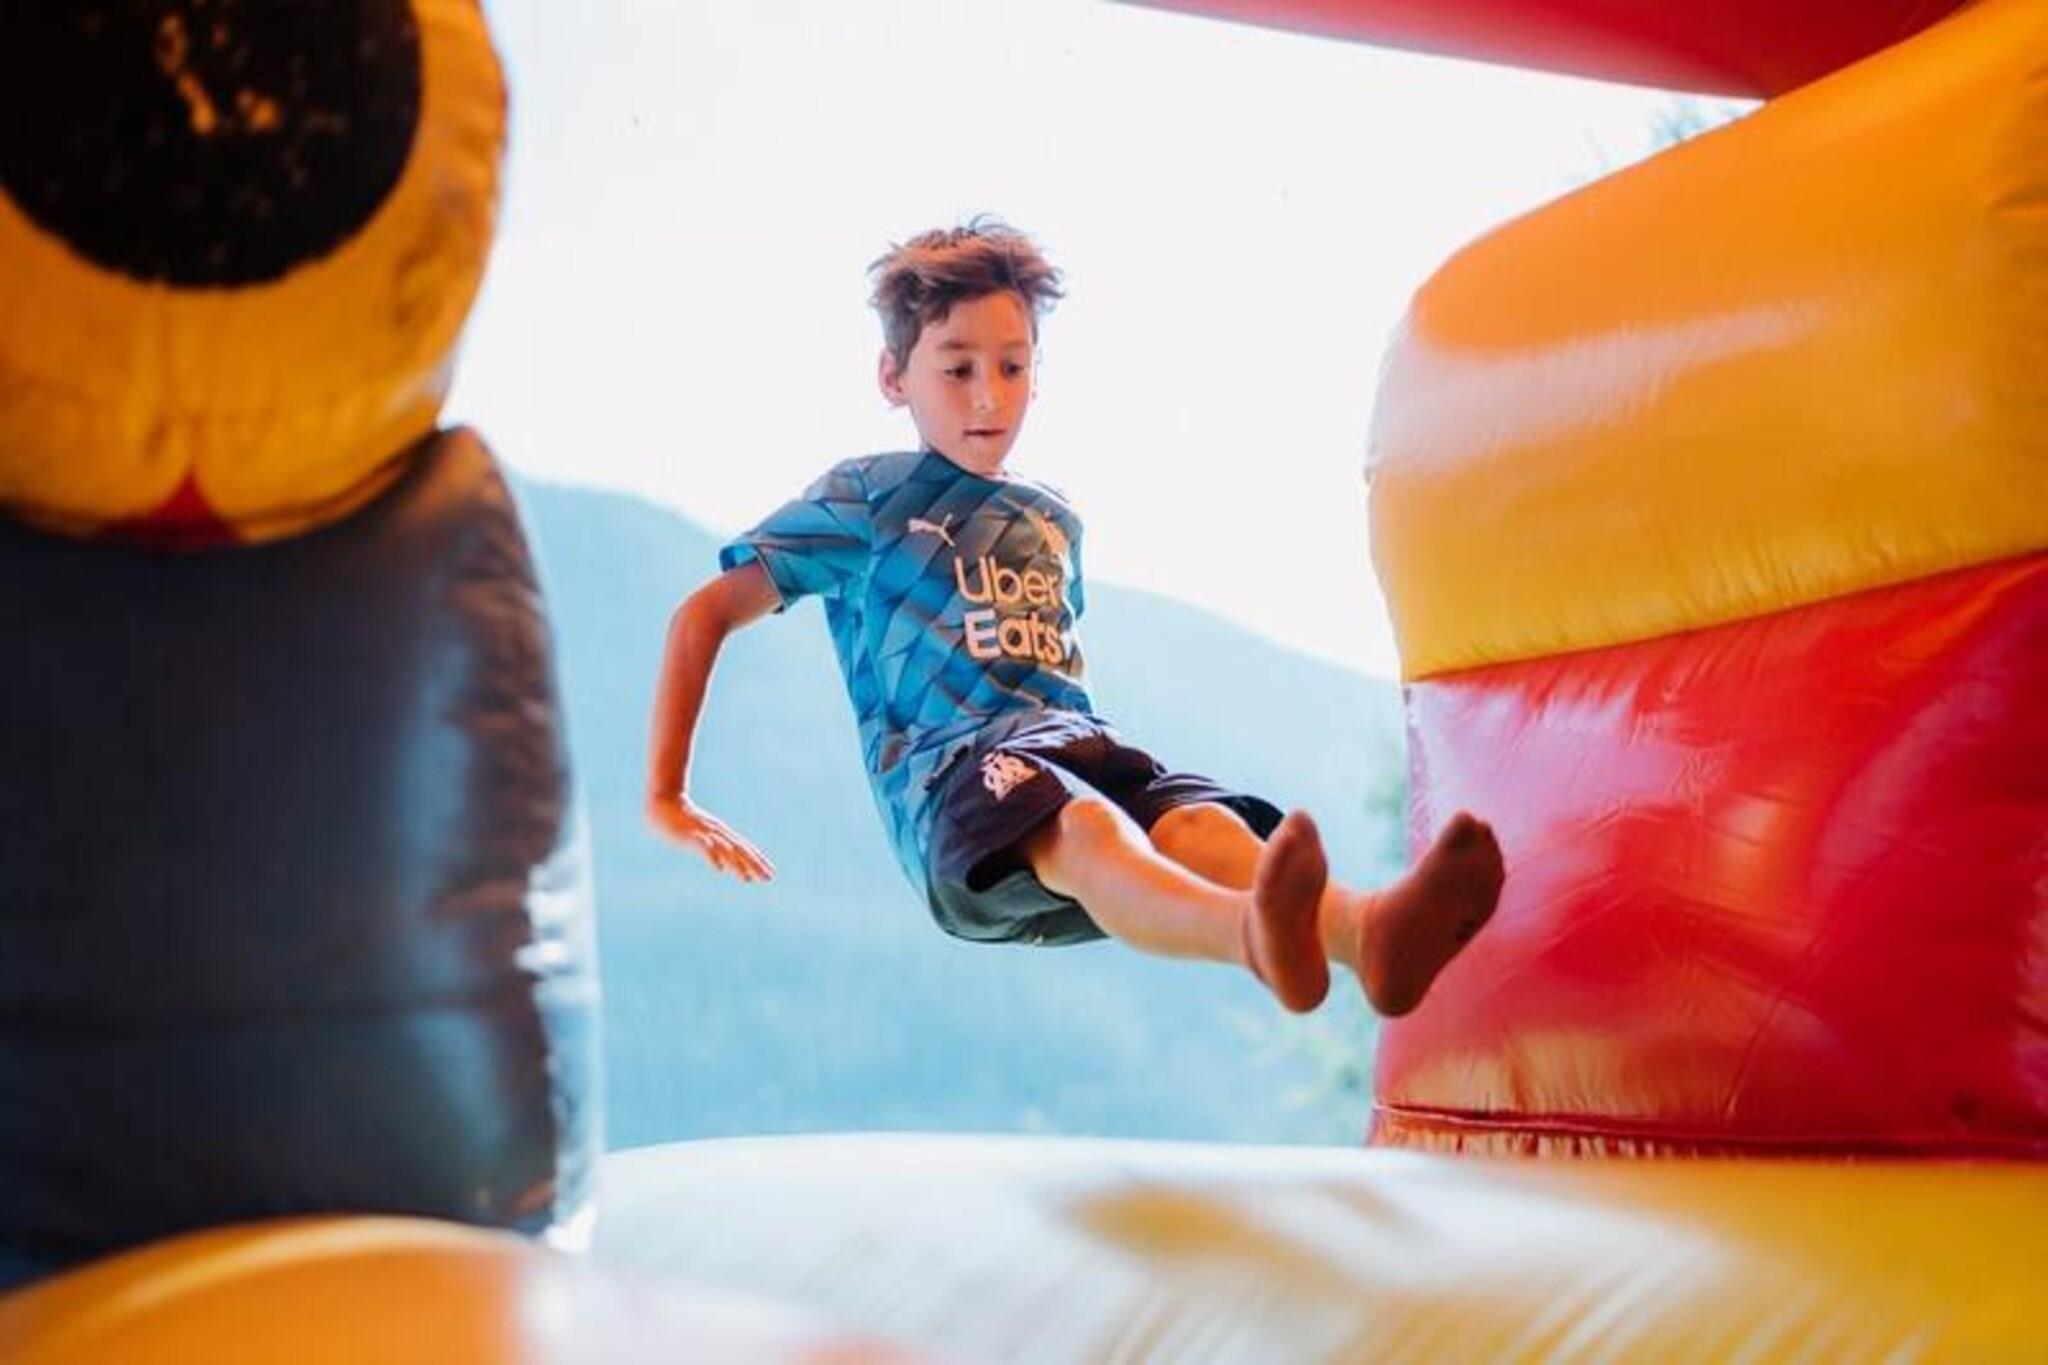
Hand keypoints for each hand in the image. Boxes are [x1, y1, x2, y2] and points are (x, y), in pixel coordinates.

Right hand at [646, 792, 775, 882]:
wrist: (662, 801)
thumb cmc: (681, 821)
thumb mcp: (701, 836)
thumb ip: (714, 851)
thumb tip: (723, 867)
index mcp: (722, 833)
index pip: (745, 848)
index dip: (758, 861)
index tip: (770, 874)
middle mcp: (717, 832)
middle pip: (740, 849)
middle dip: (755, 864)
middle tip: (768, 878)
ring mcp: (704, 832)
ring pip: (724, 849)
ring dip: (736, 864)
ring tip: (746, 878)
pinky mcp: (689, 834)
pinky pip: (702, 846)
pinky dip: (711, 856)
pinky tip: (718, 869)